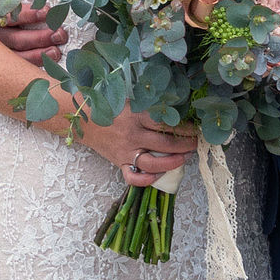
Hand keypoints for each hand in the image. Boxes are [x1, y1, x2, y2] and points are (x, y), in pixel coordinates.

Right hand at [0, 3, 67, 63]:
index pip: (8, 16)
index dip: (28, 15)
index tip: (47, 11)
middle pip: (15, 39)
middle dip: (39, 38)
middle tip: (59, 34)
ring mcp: (0, 51)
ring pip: (17, 57)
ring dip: (39, 55)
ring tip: (56, 51)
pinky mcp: (7, 62)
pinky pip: (20, 68)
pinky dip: (35, 66)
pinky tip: (50, 63)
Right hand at [74, 107, 200, 180]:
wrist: (83, 119)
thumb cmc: (109, 106)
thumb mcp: (130, 99)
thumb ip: (149, 104)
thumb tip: (176, 105)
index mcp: (136, 116)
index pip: (167, 124)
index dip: (185, 128)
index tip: (195, 129)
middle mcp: (133, 135)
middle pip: (165, 145)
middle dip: (185, 145)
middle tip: (194, 144)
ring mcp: (126, 152)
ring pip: (154, 163)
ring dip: (173, 163)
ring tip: (184, 158)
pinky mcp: (119, 163)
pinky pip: (133, 178)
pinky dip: (147, 180)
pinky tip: (159, 175)